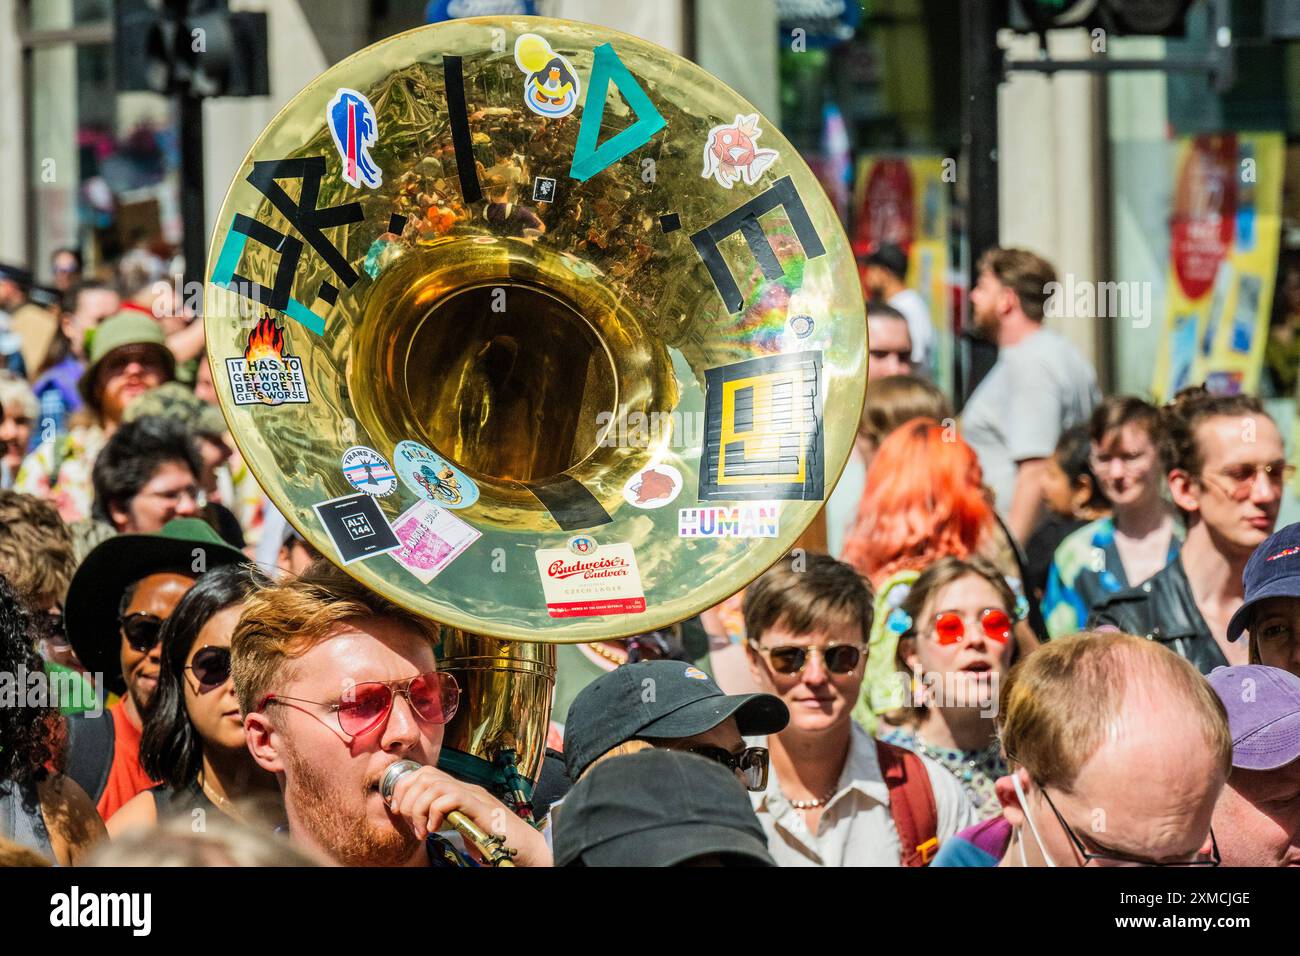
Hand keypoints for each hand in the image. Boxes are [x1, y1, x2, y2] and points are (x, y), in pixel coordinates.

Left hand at [387, 764, 551, 866]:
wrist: (526, 850)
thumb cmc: (497, 842)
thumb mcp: (465, 827)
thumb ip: (449, 819)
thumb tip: (424, 822)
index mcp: (462, 791)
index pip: (425, 773)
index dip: (404, 788)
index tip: (399, 810)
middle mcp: (467, 788)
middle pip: (425, 774)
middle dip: (408, 796)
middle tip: (409, 821)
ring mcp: (475, 796)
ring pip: (434, 784)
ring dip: (420, 807)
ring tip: (423, 829)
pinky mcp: (481, 807)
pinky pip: (450, 798)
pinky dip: (436, 812)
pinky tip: (437, 829)